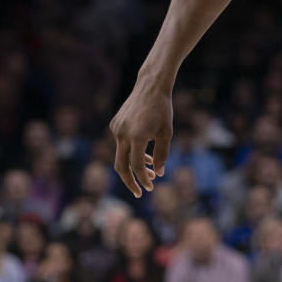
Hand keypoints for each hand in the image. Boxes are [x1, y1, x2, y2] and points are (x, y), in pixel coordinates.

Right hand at [110, 82, 172, 197]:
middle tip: (139, 193)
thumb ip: (162, 154)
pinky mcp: (114, 125)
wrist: (150, 87)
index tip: (150, 188)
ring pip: (121, 155)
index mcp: (137, 137)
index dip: (143, 179)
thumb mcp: (166, 133)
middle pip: (121, 166)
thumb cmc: (163, 110)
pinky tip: (144, 153)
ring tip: (148, 173)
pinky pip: (121, 144)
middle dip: (130, 182)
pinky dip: (131, 152)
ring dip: (133, 166)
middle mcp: (122, 134)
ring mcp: (116, 129)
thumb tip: (157, 174)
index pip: (136, 166)